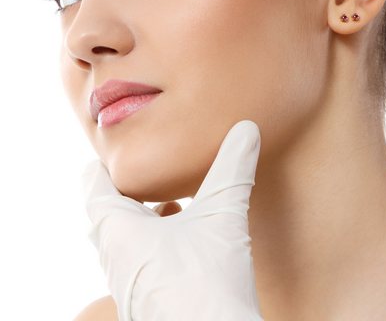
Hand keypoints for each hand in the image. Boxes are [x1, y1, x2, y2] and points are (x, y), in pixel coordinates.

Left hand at [82, 121, 263, 320]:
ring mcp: (129, 286)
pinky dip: (155, 243)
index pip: (93, 187)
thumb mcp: (224, 214)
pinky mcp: (147, 302)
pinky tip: (184, 241)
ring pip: (123, 241)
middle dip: (127, 191)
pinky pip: (140, 263)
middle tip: (147, 173)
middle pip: (106, 214)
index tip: (121, 151)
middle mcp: (115, 259)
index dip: (106, 165)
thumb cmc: (208, 282)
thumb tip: (247, 128)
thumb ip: (234, 167)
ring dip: (142, 218)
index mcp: (118, 233)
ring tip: (168, 204)